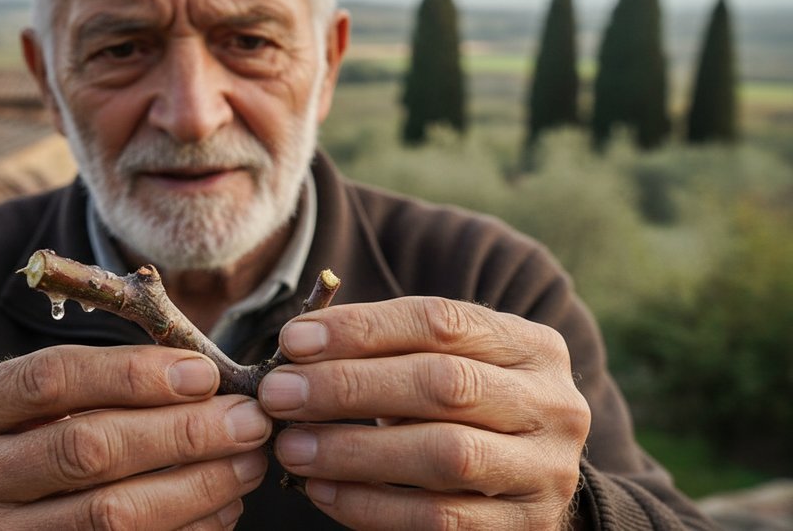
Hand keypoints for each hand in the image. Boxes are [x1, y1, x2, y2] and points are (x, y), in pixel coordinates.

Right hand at [0, 344, 271, 528]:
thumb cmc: (22, 444)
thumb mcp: (32, 406)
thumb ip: (100, 383)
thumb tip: (203, 378)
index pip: (51, 379)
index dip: (133, 373)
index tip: (203, 373)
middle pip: (86, 449)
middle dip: (181, 432)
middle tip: (247, 420)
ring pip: (109, 514)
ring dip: (195, 485)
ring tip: (246, 462)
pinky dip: (183, 528)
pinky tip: (220, 508)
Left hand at [258, 297, 590, 529]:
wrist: (528, 483)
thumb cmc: (464, 409)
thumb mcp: (445, 364)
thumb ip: (388, 351)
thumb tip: (298, 347)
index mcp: (531, 346)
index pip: (441, 321)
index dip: (362, 328)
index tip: (294, 339)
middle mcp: (552, 403)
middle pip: (444, 384)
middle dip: (349, 387)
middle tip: (278, 394)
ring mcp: (545, 470)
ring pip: (445, 454)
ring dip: (354, 449)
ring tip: (291, 446)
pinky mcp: (526, 527)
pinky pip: (440, 518)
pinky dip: (372, 504)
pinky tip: (322, 490)